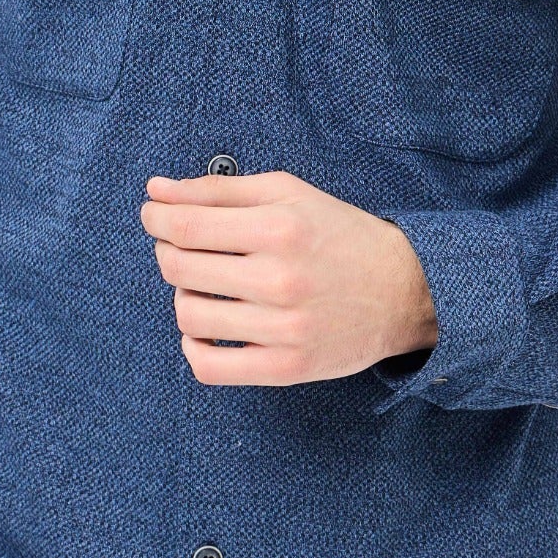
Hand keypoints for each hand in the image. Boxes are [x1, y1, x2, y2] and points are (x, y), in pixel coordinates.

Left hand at [140, 168, 438, 387]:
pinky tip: (205, 328)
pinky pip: (210, 366)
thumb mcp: (287, 193)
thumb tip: (156, 191)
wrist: (404, 290)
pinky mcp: (286, 368)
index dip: (156, 219)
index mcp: (280, 228)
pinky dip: (193, 347)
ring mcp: (283, 328)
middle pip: (180, 268)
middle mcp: (281, 279)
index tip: (153, 215)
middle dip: (166, 251)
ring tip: (202, 284)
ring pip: (189, 315)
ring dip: (182, 295)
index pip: (186, 226)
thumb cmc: (339, 235)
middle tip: (181, 246)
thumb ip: (219, 189)